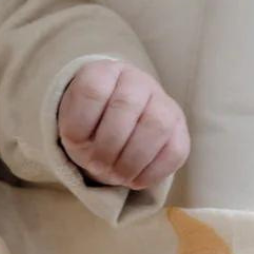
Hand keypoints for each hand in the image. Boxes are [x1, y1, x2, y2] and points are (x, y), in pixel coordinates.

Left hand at [58, 60, 189, 190]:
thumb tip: (100, 160)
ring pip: (156, 125)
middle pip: (127, 106)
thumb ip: (78, 136)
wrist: (113, 126)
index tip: (75, 143)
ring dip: (132, 160)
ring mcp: (163, 102)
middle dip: (108, 145)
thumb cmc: (89, 125)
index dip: (81, 123)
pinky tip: (135, 180)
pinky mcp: (180, 128)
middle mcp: (137, 80)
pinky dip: (152, 172)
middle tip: (98, 166)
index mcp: (104, 73)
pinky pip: (175, 150)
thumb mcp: (73, 127)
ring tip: (117, 176)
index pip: (92, 90)